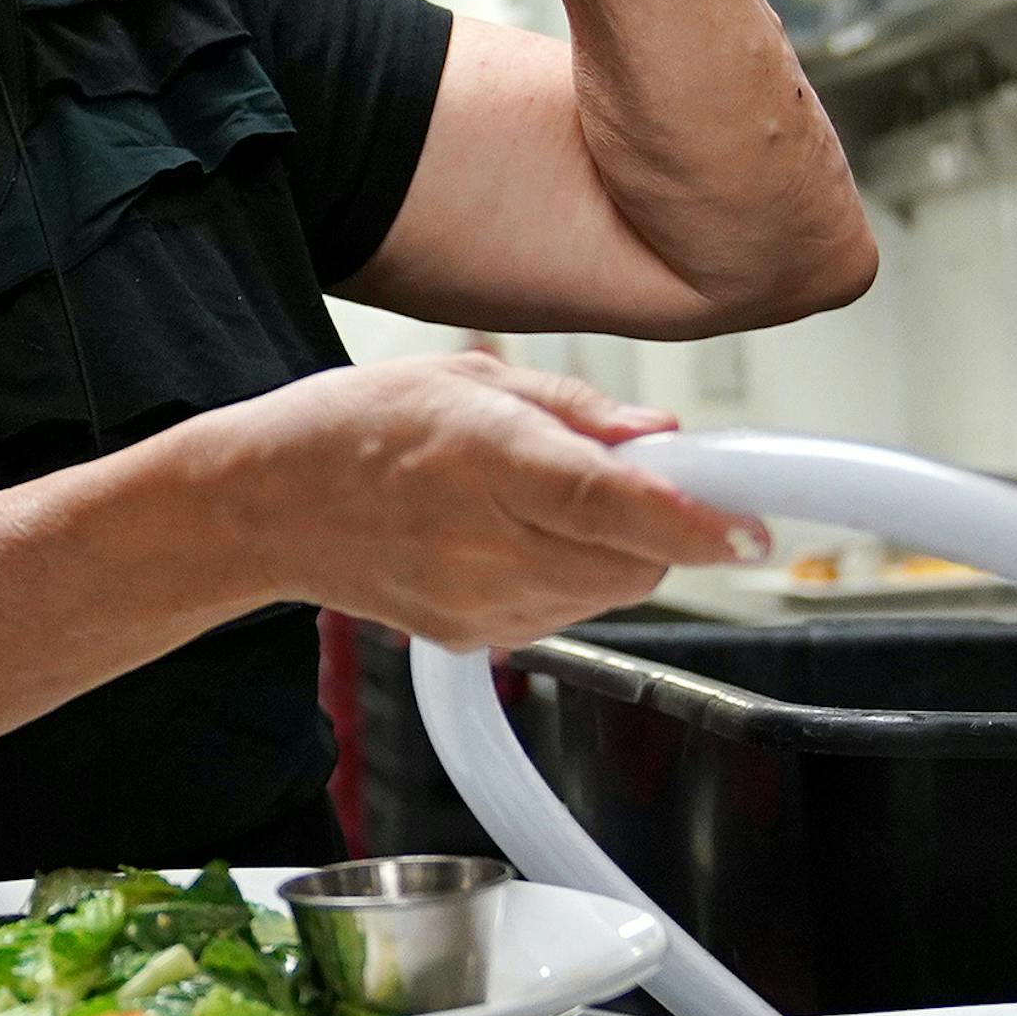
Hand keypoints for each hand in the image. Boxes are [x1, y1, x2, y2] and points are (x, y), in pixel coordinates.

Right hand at [214, 351, 765, 650]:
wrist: (264, 506)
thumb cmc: (352, 430)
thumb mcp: (464, 377)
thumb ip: (574, 408)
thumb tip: (659, 435)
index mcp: (483, 459)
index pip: (611, 505)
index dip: (693, 521)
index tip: (752, 527)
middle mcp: (482, 544)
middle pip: (635, 560)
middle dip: (660, 520)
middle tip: (630, 470)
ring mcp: (477, 603)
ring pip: (610, 591)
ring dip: (616, 548)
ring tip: (543, 497)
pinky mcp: (472, 638)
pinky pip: (567, 611)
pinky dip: (571, 574)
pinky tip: (510, 534)